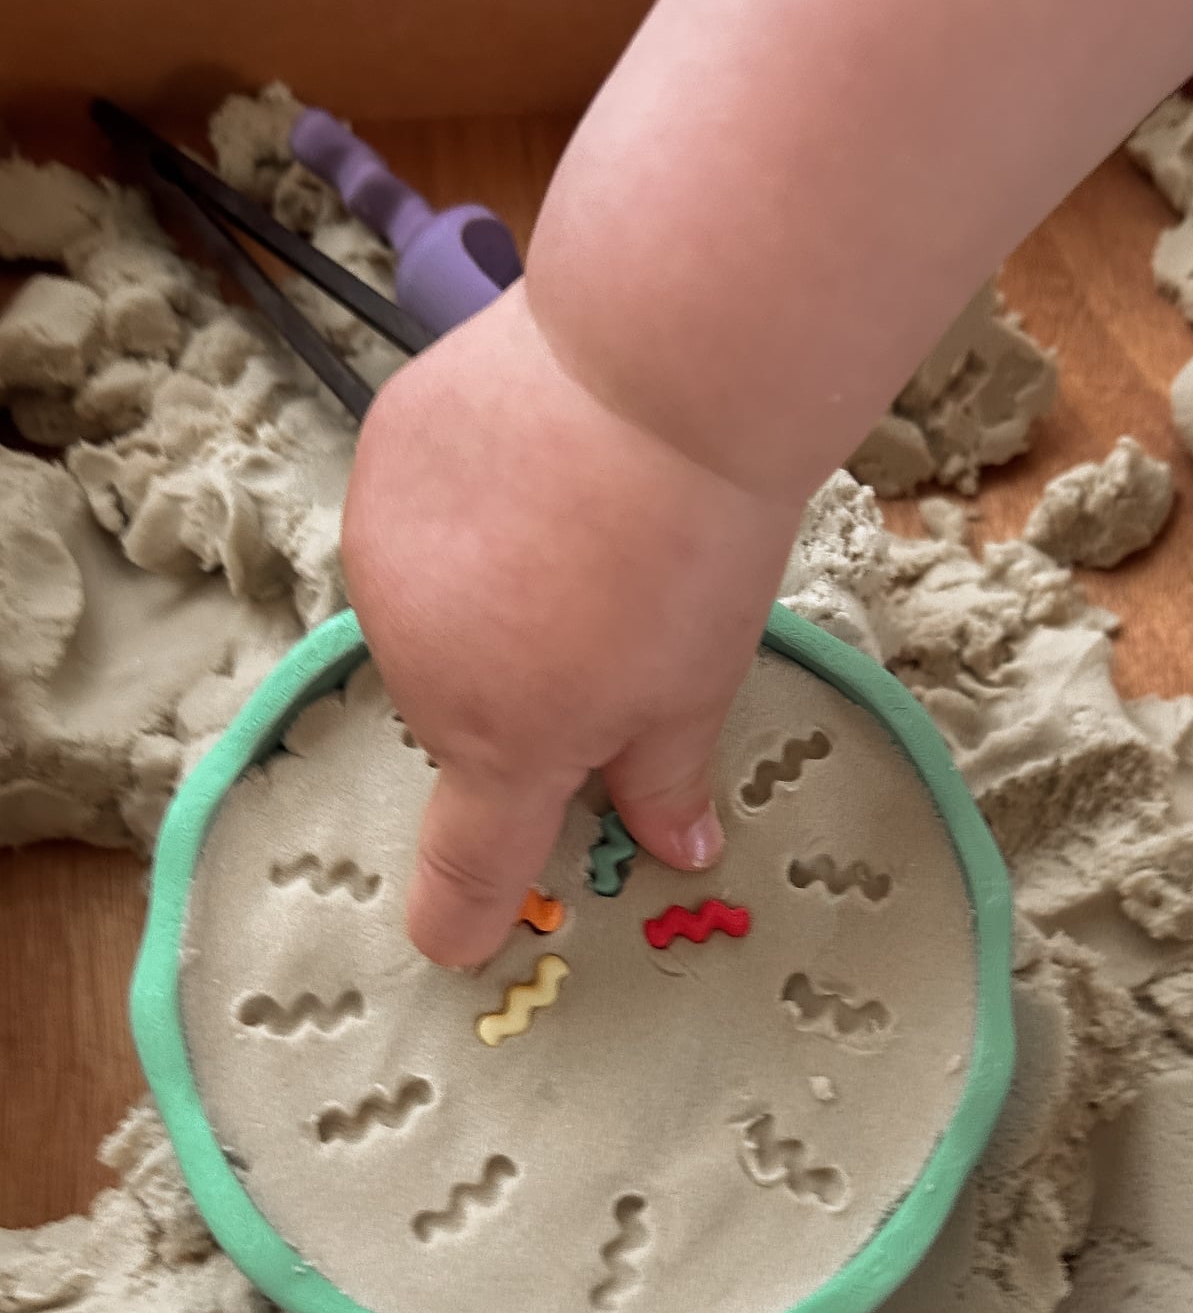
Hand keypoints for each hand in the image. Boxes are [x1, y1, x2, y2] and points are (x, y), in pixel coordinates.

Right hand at [341, 283, 801, 967]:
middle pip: (462, 715)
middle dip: (516, 694)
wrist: (649, 372)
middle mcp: (423, 670)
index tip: (453, 940)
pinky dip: (458, 514)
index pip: (471, 863)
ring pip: (429, 616)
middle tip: (596, 627)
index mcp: (507, 745)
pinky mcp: (376, 467)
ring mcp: (385, 565)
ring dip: (478, 602)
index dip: (462, 912)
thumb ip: (666, 778)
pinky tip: (527, 467)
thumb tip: (679, 852)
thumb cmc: (691, 552)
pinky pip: (411, 523)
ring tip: (567, 532)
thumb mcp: (696, 682)